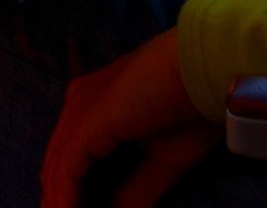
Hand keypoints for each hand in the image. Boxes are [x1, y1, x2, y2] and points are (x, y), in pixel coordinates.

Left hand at [38, 31, 213, 207]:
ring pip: (57, 168)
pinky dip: (65, 198)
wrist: (209, 72)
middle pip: (57, 163)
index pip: (70, 157)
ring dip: (60, 203)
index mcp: (94, 106)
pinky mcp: (88, 121)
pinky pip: (67, 167)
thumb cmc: (193, 108)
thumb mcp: (162, 160)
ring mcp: (80, 109)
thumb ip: (135, 191)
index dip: (69, 193)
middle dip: (59, 200)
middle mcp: (79, 102)